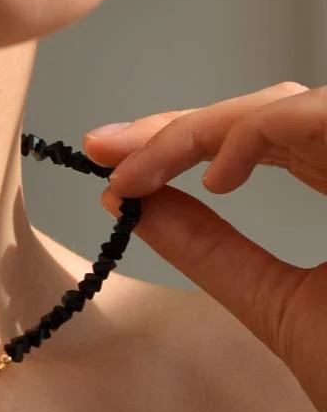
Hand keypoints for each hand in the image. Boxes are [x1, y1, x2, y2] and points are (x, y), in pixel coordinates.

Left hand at [82, 81, 326, 411]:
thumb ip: (213, 252)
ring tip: (143, 170)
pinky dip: (259, 133)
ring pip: (292, 106)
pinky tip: (217, 174)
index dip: (186, 143)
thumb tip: (136, 207)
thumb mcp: (279, 305)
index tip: (112, 163)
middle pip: (271, 115)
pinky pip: (321, 116)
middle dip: (179, 126)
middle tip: (105, 147)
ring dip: (205, 128)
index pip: (263, 144)